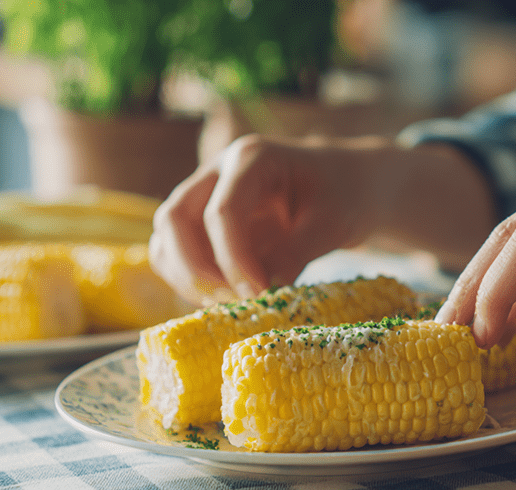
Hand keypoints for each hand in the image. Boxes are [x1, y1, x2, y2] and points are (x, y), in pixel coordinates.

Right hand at [150, 134, 387, 303]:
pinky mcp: (204, 222)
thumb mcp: (333, 222)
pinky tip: (224, 298)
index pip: (223, 210)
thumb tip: (265, 291)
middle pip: (175, 218)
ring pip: (168, 237)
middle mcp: (218, 172)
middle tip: (234, 302)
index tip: (258, 294)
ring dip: (188, 277)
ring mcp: (205, 196)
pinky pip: (176, 252)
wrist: (347, 186)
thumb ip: (297, 252)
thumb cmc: (344, 195)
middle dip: (196, 269)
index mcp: (252, 158)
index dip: (234, 259)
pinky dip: (189, 280)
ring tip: (231, 304)